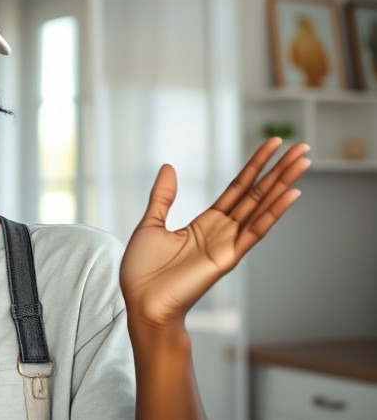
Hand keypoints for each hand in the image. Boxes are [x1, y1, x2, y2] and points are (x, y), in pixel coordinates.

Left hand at [120, 138, 309, 328]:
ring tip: (304, 161)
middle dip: (279, 170)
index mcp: (206, 223)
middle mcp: (222, 231)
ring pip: (261, 207)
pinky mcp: (228, 258)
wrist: (142, 304)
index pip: (238, 187)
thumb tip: (168, 167)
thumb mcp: (150, 224)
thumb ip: (163, 197)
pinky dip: (273, 213)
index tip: (274, 143)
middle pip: (257, 193)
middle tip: (303, 147)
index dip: (255, 165)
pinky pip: (255, 231)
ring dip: (283, 184)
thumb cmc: (142, 272)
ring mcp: (228, 244)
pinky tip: (291, 195)